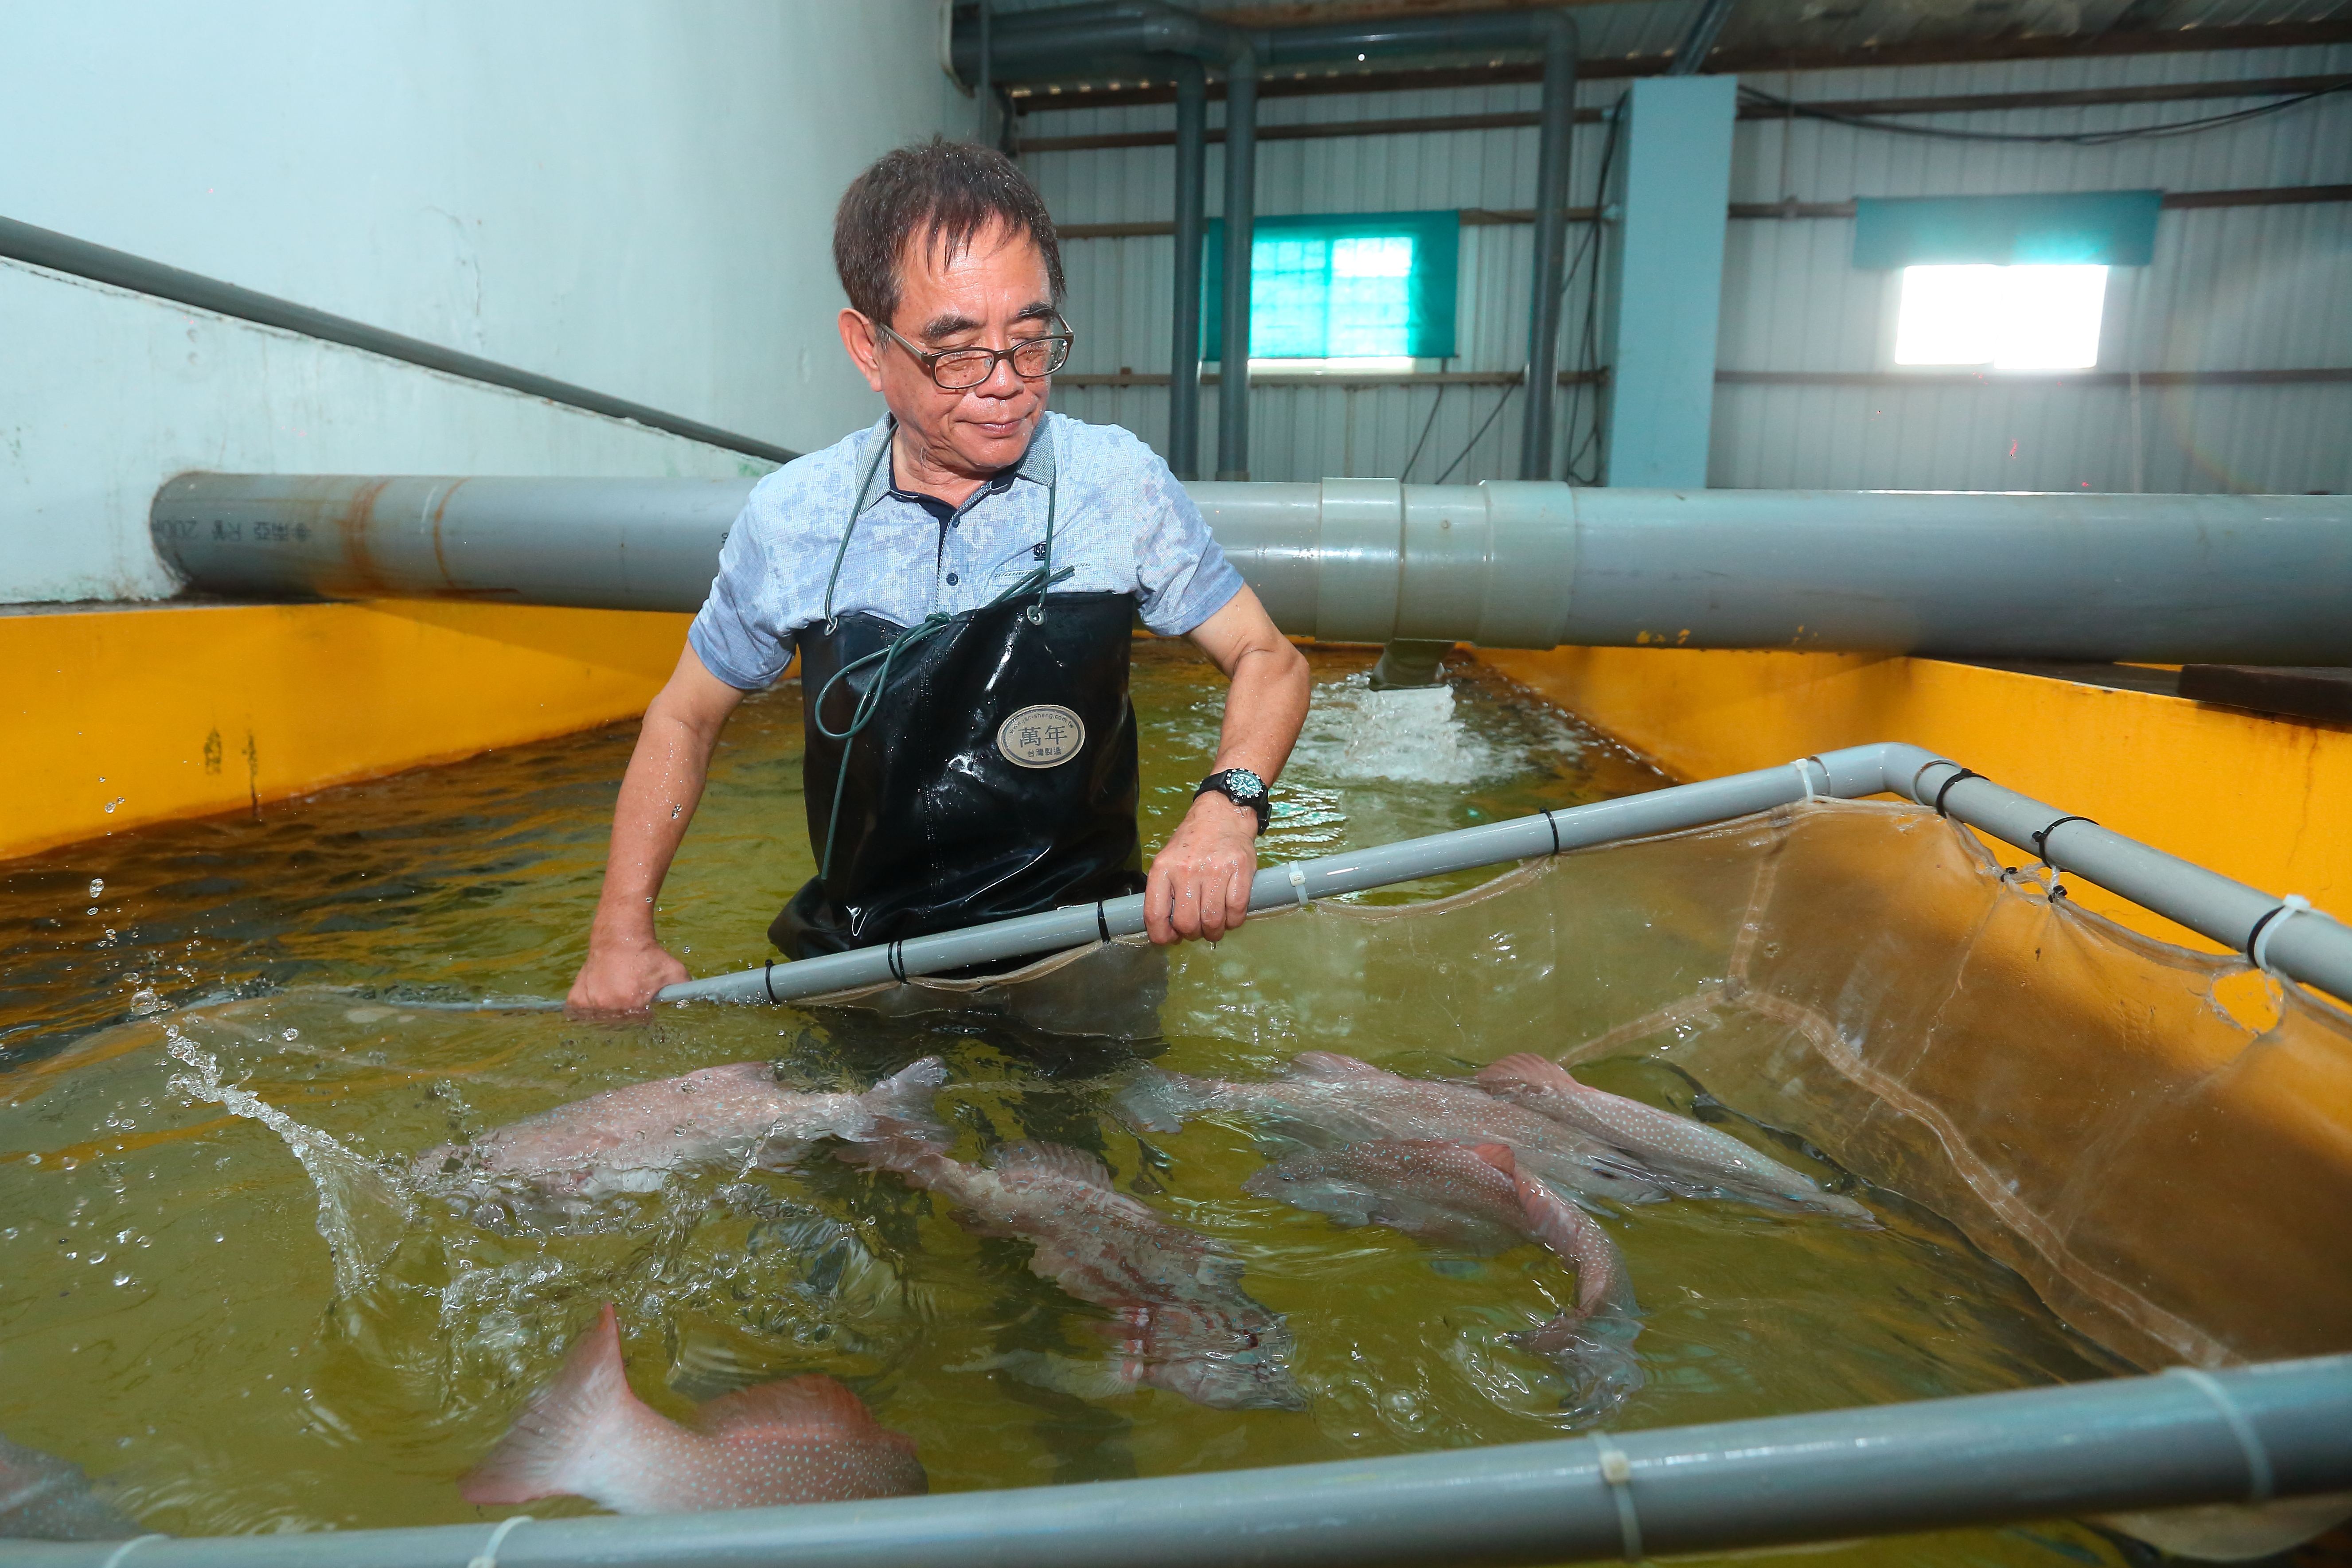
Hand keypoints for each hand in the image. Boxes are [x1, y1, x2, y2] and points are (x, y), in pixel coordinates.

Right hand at [567, 932, 689, 1014]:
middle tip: (632, 1000)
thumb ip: (687, 992)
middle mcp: (608, 1006)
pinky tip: (599, 1000)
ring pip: (601, 1022)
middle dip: (629, 1016)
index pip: (642, 1024)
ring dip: (609, 1015)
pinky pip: (581, 1015)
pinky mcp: (576, 999)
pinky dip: (589, 1011)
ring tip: (617, 998)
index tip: (646, 1006)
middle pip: (621, 1025)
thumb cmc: (649, 955)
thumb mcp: (675, 972)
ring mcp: (590, 1004)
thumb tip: (697, 1007)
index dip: (646, 1016)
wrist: (620, 937)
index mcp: (632, 1003)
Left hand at [1145, 793, 1260, 944]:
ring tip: (1215, 925)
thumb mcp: (1168, 860)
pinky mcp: (1240, 870)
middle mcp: (1186, 869)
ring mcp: (1215, 870)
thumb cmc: (1194, 843)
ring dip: (1214, 931)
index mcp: (1163, 868)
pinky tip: (1230, 915)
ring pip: (1213, 921)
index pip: (1155, 914)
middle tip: (1198, 929)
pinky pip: (1236, 912)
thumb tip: (1168, 930)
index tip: (1170, 939)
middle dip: (1193, 934)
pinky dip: (1234, 921)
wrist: (1223, 813)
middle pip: (1187, 923)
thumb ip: (1165, 891)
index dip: (1161, 936)